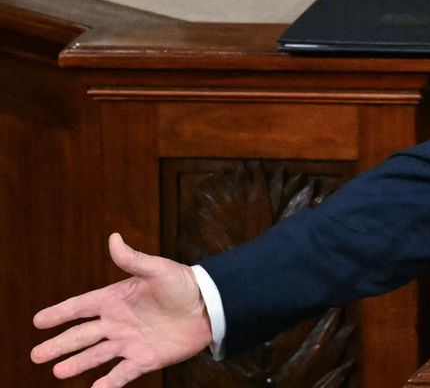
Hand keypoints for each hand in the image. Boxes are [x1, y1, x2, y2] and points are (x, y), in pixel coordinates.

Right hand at [30, 233, 212, 385]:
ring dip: (77, 364)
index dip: (59, 313)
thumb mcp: (158, 269)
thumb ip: (134, 258)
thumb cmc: (184, 284)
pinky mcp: (144, 358)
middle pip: (81, 335)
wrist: (211, 307)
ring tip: (57, 372)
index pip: (81, 307)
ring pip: (96, 355)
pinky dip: (108, 383)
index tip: (38, 320)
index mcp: (116, 299)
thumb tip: (113, 238)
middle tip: (36, 355)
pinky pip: (122, 373)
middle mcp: (117, 323)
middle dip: (59, 345)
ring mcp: (129, 342)